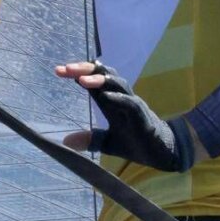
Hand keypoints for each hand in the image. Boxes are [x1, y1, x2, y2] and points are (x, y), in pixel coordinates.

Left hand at [55, 61, 195, 171]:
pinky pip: (130, 102)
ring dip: (99, 80)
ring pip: (116, 83)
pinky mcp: (142, 115)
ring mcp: (132, 104)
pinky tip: (105, 96)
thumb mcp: (107, 142)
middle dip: (84, 69)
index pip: (91, 80)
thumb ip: (89, 138)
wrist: (162, 152)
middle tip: (65, 68)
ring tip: (82, 79)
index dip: (76, 73)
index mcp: (109, 100)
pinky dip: (117, 98)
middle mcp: (119, 97)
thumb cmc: (135, 142)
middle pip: (102, 74)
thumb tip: (66, 142)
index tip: (58, 70)